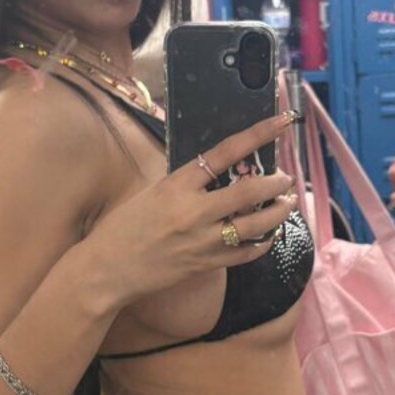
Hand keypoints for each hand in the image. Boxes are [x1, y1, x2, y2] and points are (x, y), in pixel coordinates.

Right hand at [85, 113, 298, 303]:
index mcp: (177, 186)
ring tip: (287, 202)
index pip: (226, 152)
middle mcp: (194, 212)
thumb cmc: (123, 228)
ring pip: (257, 225)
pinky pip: (247, 253)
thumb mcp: (152, 192)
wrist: (107, 270)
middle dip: (277, 181)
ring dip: (279, 211)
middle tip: (286, 177)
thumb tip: (220, 171)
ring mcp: (203, 241)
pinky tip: (269, 233)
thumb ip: (187, 182)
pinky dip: (264, 241)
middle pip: (251, 191)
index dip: (258, 134)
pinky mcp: (207, 265)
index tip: (281, 123)